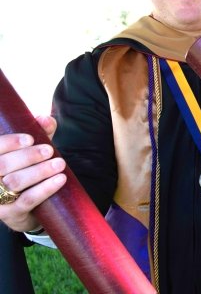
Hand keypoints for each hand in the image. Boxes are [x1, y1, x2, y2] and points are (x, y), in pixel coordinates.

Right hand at [0, 116, 66, 231]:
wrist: (26, 209)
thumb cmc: (26, 171)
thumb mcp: (30, 151)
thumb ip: (39, 133)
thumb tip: (45, 119)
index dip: (9, 143)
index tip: (30, 138)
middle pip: (2, 165)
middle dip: (28, 156)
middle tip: (49, 150)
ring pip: (14, 182)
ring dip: (39, 171)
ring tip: (59, 164)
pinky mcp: (10, 215)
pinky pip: (27, 201)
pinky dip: (45, 189)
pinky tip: (60, 179)